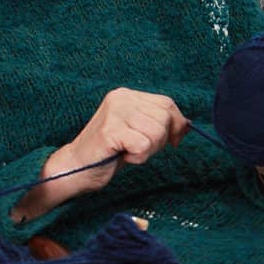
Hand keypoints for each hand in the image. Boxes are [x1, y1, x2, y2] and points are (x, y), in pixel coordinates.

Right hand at [9, 87, 188, 225]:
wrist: (75, 168)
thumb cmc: (108, 153)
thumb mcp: (137, 132)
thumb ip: (158, 123)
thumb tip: (188, 125)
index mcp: (127, 95)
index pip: (167, 103)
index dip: (176, 125)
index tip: (173, 142)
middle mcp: (121, 98)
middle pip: (165, 118)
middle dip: (160, 141)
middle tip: (139, 149)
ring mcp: (115, 113)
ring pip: (157, 132)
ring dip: (148, 151)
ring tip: (128, 152)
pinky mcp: (110, 130)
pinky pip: (144, 146)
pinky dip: (138, 157)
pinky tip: (122, 156)